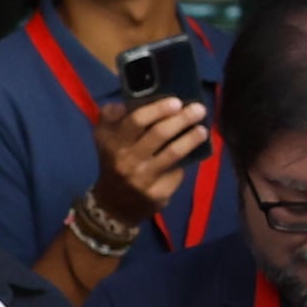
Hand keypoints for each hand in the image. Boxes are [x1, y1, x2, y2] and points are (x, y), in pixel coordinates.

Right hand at [89, 91, 210, 224]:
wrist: (112, 205)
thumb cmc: (114, 162)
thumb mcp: (104, 139)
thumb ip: (111, 117)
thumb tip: (128, 101)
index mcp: (113, 142)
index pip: (136, 121)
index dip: (158, 110)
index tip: (176, 102)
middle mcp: (127, 160)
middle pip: (159, 134)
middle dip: (182, 119)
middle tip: (199, 109)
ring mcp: (143, 178)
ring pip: (172, 153)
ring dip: (191, 139)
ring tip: (203, 130)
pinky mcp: (157, 193)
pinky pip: (176, 172)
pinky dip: (186, 161)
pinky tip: (195, 152)